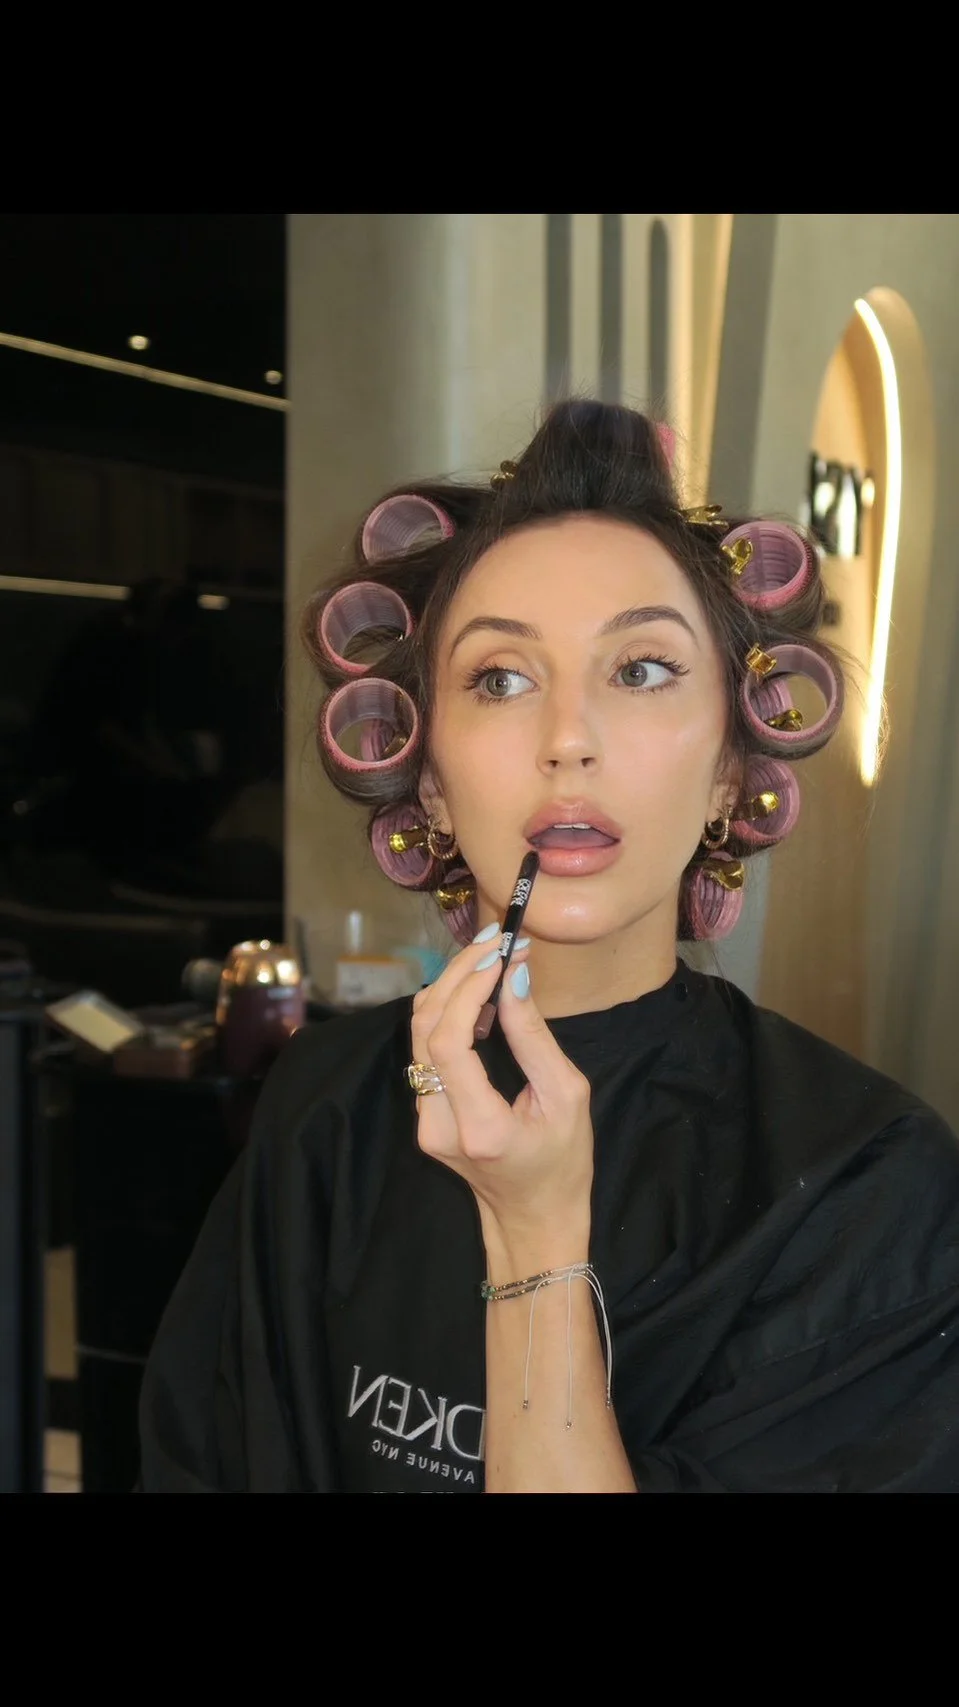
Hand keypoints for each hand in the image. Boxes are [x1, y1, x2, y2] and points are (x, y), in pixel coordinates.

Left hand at [410, 933, 593, 1268]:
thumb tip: (513, 975)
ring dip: (449, 987)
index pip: (449, 1042)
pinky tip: (477, 996)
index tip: (500, 954)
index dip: (467, 989)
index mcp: (480, 1127)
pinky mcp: (422, 1114)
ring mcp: (423, 1122)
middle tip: (495, 941)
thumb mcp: (567, 1096)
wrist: (532, 1217)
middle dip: (457, 975)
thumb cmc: (563, 1161)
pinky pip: (425, 1050)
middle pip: (425, 1029)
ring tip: (489, 959)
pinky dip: (446, 1012)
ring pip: (418, 1035)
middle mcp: (439, 1125)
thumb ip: (533, 1037)